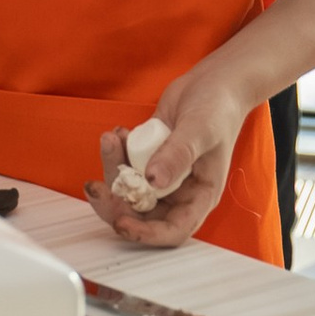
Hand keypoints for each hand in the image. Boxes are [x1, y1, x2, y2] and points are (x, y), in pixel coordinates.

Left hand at [87, 64, 244, 244]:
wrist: (213, 82)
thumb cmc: (218, 108)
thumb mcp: (199, 131)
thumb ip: (177, 155)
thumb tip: (154, 180)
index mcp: (199, 195)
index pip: (173, 229)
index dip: (146, 233)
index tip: (122, 221)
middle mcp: (179, 191)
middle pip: (142, 214)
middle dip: (116, 203)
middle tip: (96, 186)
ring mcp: (161, 175)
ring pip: (128, 190)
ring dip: (113, 170)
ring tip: (111, 141)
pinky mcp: (148, 158)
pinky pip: (125, 166)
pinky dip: (116, 154)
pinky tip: (118, 134)